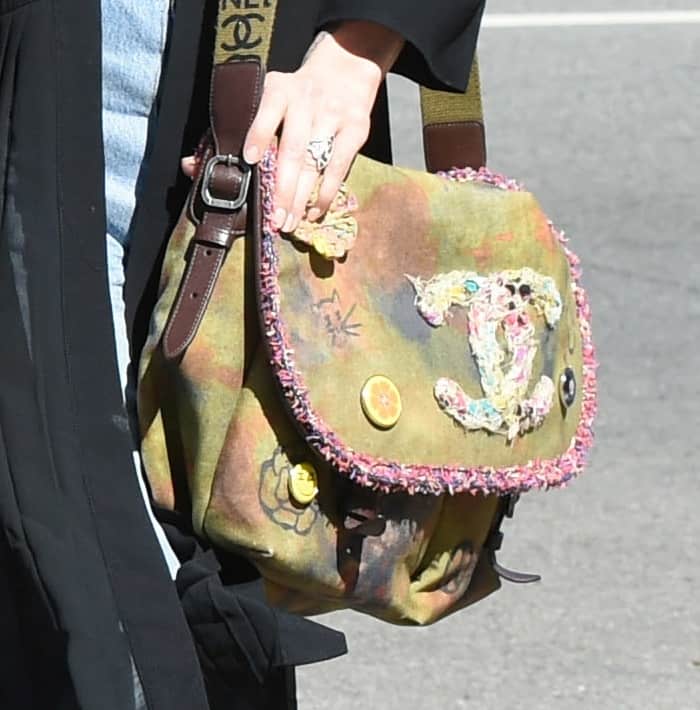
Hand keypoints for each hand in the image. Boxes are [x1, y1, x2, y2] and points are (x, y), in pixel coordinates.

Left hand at [181, 24, 402, 229]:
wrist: (345, 70)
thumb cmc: (294, 97)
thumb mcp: (264, 99)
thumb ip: (231, 131)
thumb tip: (190, 166)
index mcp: (278, 90)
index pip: (266, 111)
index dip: (258, 134)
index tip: (249, 159)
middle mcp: (306, 101)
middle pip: (293, 150)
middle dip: (281, 188)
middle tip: (273, 219)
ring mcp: (333, 116)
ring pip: (314, 164)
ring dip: (301, 198)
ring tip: (288, 224)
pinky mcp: (356, 130)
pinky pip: (339, 167)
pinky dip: (326, 193)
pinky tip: (313, 212)